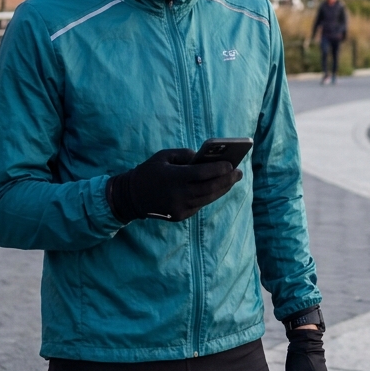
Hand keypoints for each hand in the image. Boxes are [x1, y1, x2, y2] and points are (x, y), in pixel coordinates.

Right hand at [106, 148, 241, 223]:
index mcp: (174, 178)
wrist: (131, 197)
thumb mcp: (163, 156)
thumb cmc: (149, 171)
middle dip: (227, 180)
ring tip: (232, 180)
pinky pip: (200, 204)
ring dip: (222, 189)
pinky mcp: (180, 216)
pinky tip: (218, 188)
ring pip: (208, 198)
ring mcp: (180, 208)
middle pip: (210, 188)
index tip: (231, 164)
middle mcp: (179, 195)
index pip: (203, 174)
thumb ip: (185, 155)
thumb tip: (205, 158)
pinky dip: (210, 196)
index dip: (219, 169)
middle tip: (239, 173)